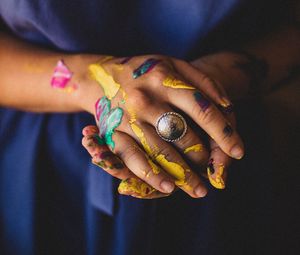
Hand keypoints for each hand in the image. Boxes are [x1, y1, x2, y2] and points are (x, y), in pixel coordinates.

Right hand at [80, 55, 244, 197]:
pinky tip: (168, 187)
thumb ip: (203, 82)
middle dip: (202, 156)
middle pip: (182, 134)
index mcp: (164, 78)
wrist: (102, 77)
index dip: (223, 133)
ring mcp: (127, 117)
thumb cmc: (146, 73)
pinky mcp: (112, 133)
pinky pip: (132, 158)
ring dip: (183, 174)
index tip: (239, 151)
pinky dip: (151, 175)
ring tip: (199, 190)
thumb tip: (228, 107)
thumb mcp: (174, 65)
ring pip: (160, 151)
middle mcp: (145, 98)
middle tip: (210, 168)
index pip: (201, 109)